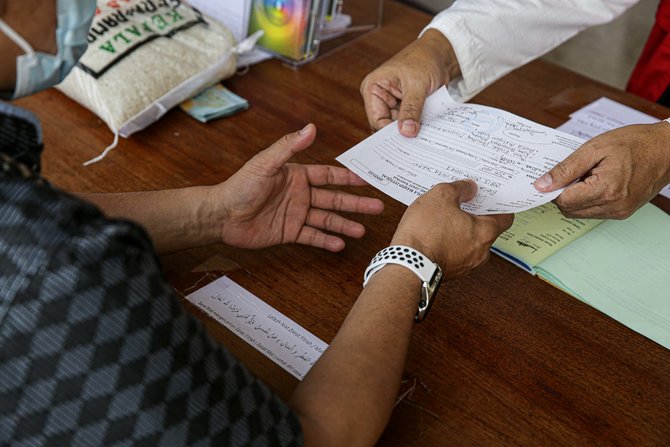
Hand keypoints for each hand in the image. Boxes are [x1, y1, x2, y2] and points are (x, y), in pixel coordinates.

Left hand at [211, 124, 383, 251]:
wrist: (222, 216)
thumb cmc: (241, 186)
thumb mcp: (266, 163)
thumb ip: (289, 146)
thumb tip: (311, 127)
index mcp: (296, 176)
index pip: (328, 176)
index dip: (348, 178)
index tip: (368, 180)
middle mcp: (299, 195)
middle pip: (333, 199)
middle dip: (355, 204)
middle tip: (377, 207)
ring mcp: (295, 215)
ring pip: (326, 220)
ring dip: (344, 225)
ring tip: (362, 231)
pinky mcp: (288, 232)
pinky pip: (311, 237)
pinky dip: (325, 241)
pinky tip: (340, 245)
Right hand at [360, 29, 460, 136]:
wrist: (441, 54)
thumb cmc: (424, 60)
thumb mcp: (417, 85)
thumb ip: (411, 110)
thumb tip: (407, 132)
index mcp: (373, 88)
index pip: (376, 120)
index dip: (390, 132)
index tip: (406, 140)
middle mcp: (379, 98)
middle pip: (386, 126)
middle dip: (401, 132)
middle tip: (416, 141)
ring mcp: (392, 104)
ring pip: (399, 126)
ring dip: (412, 128)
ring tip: (424, 132)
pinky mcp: (404, 107)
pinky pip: (409, 122)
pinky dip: (418, 125)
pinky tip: (426, 128)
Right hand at [390, 180, 512, 277]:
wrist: (407, 264)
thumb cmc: (425, 233)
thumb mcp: (441, 196)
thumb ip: (459, 188)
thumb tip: (468, 188)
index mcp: (485, 232)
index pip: (506, 217)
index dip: (498, 204)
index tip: (490, 196)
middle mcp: (480, 252)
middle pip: (485, 229)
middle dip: (474, 215)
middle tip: (462, 202)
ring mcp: (465, 265)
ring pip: (469, 242)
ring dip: (459, 230)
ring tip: (443, 217)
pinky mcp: (450, 271)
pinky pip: (454, 253)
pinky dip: (448, 243)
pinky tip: (434, 233)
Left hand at [533, 123, 669, 218]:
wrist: (667, 149)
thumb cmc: (635, 143)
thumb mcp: (595, 148)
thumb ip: (565, 169)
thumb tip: (542, 184)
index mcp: (606, 190)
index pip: (563, 201)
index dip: (553, 188)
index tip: (553, 176)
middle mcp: (614, 206)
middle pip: (569, 210)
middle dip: (564, 193)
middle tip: (573, 172)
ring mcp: (620, 212)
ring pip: (580, 213)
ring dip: (576, 197)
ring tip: (589, 175)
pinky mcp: (623, 212)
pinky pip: (594, 212)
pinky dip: (588, 199)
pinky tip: (596, 182)